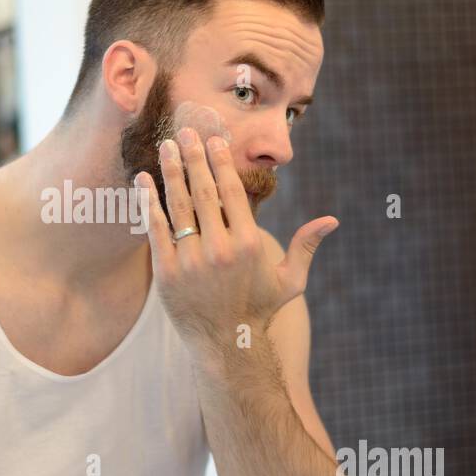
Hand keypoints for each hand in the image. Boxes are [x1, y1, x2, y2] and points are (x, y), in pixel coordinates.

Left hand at [135, 127, 337, 358]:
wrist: (226, 345)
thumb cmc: (260, 309)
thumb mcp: (290, 280)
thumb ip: (306, 246)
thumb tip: (332, 220)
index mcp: (247, 243)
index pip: (230, 191)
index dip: (221, 161)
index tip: (214, 139)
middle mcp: (219, 249)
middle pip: (202, 190)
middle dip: (193, 156)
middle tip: (184, 131)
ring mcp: (190, 260)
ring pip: (178, 205)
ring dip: (170, 171)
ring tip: (165, 146)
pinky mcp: (166, 272)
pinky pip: (156, 229)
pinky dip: (149, 202)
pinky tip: (144, 180)